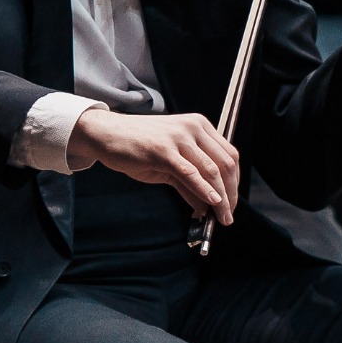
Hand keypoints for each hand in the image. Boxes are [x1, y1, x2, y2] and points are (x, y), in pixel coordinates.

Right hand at [68, 110, 240, 223]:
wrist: (107, 134)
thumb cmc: (138, 147)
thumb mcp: (170, 163)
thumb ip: (189, 182)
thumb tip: (207, 206)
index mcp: (199, 125)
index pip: (229, 155)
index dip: (235, 182)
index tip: (232, 202)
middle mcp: (193, 128)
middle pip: (225, 164)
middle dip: (231, 193)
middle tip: (229, 215)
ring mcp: (179, 137)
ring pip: (211, 170)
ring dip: (221, 198)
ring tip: (222, 216)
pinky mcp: (163, 150)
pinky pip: (190, 173)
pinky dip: (204, 190)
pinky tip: (211, 203)